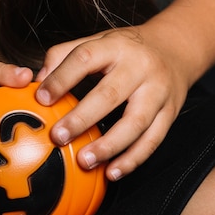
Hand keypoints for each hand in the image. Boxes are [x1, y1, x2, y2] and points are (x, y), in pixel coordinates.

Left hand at [35, 28, 188, 180]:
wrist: (177, 50)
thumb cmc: (128, 50)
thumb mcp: (98, 41)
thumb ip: (65, 56)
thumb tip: (38, 82)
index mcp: (117, 46)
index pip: (86, 58)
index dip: (62, 78)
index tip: (41, 99)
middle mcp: (140, 67)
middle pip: (110, 94)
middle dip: (82, 118)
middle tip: (58, 137)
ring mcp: (158, 92)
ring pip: (136, 122)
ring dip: (109, 145)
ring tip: (85, 161)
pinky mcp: (170, 113)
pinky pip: (153, 140)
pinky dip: (133, 159)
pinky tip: (113, 172)